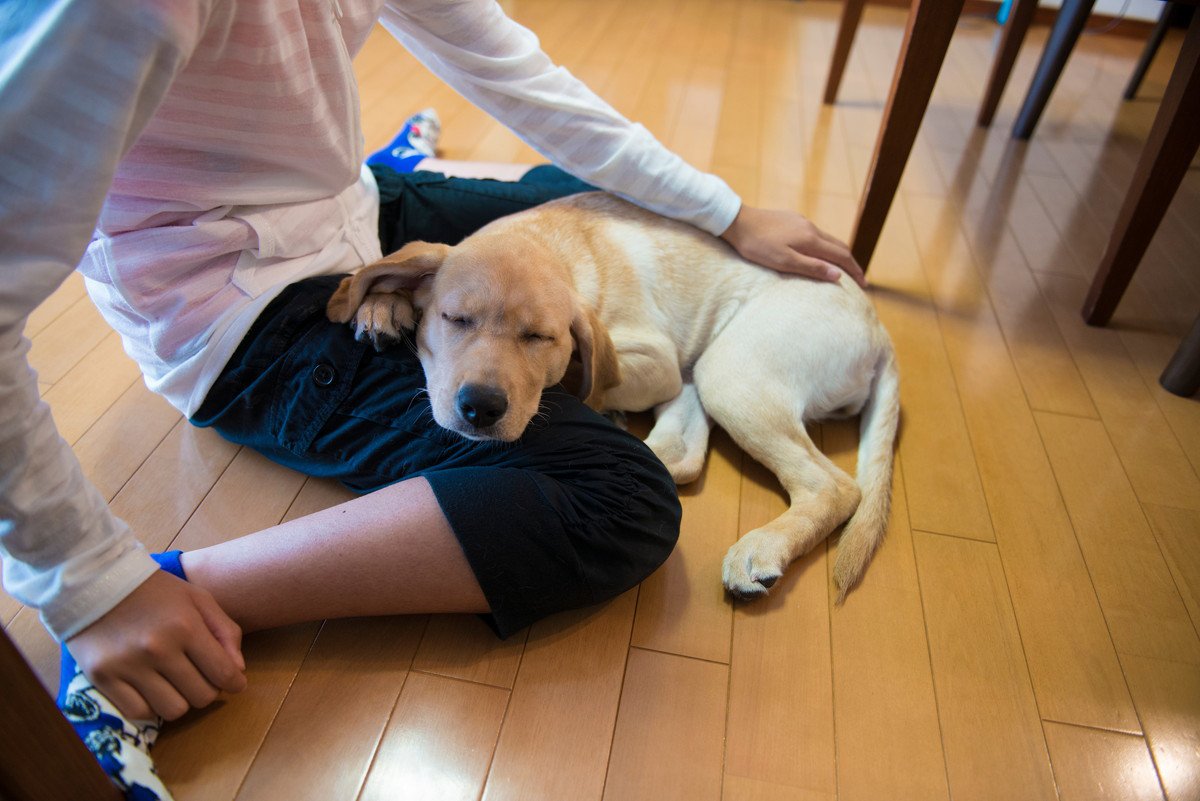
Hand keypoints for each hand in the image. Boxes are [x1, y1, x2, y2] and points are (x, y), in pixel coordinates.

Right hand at [66, 570, 246, 720]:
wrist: (94, 580)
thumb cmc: (154, 589)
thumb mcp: (197, 597)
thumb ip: (225, 631)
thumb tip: (238, 672)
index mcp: (186, 626)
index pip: (224, 673)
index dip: (234, 684)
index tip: (233, 684)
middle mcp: (159, 649)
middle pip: (201, 696)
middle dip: (207, 689)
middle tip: (199, 677)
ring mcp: (128, 665)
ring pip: (172, 710)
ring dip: (179, 701)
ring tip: (174, 684)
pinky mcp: (102, 678)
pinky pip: (138, 712)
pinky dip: (150, 706)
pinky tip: (150, 689)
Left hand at [720, 205, 866, 286]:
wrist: (737, 222)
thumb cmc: (757, 246)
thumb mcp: (783, 261)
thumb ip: (811, 267)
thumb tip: (838, 275)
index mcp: (811, 239)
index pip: (842, 256)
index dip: (855, 270)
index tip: (864, 284)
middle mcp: (810, 228)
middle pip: (839, 245)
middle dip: (851, 262)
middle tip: (858, 278)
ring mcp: (801, 221)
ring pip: (828, 239)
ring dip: (838, 254)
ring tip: (841, 268)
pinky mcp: (792, 219)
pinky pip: (816, 234)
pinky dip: (825, 246)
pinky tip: (818, 253)